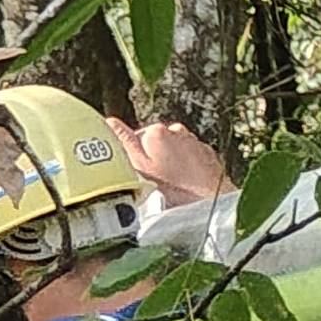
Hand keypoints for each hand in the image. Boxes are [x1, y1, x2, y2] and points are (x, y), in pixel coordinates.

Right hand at [113, 116, 233, 210]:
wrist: (210, 198)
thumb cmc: (173, 186)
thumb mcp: (141, 167)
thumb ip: (124, 141)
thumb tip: (110, 122)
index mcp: (155, 131)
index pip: (135, 137)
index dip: (133, 156)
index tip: (137, 170)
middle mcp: (176, 130)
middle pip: (155, 142)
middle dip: (153, 157)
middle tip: (154, 178)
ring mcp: (193, 140)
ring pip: (174, 148)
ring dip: (170, 160)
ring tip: (172, 181)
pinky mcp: (205, 151)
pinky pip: (190, 155)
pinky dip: (186, 165)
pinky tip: (185, 180)